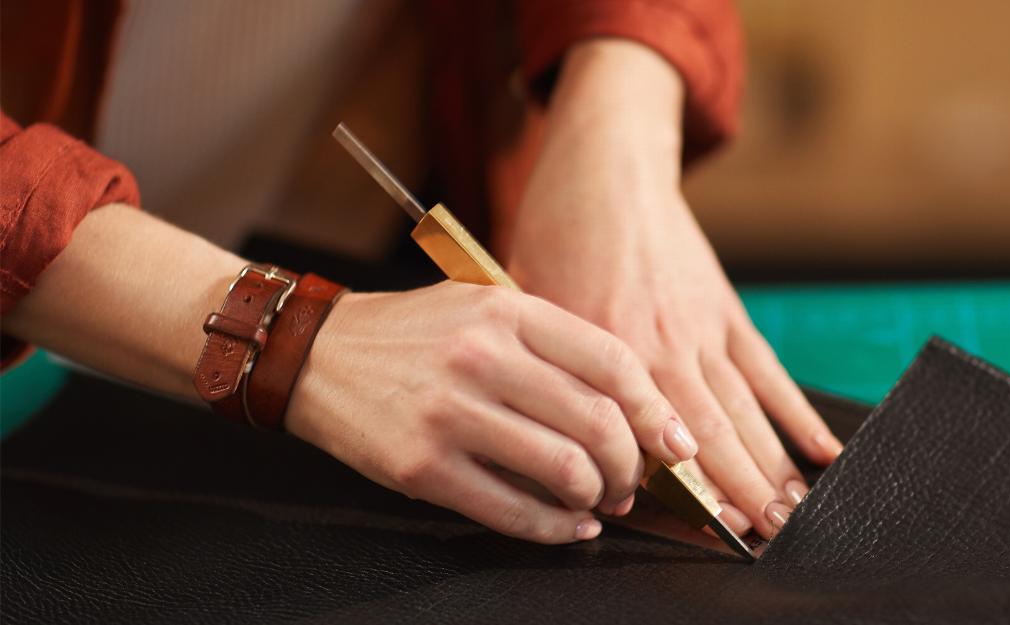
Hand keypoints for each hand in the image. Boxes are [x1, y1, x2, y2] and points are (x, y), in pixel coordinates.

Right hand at [285, 281, 698, 543]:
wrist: (315, 354)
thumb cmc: (414, 335)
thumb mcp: (483, 308)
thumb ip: (550, 345)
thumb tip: (630, 409)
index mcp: (507, 310)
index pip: (611, 362)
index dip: (657, 410)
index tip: (678, 441)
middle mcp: (483, 356)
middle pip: (598, 422)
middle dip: (632, 466)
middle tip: (632, 482)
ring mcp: (450, 412)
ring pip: (564, 469)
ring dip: (597, 498)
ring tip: (598, 501)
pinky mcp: (422, 465)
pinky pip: (512, 510)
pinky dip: (556, 528)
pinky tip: (570, 525)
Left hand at [508, 41, 842, 538]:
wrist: (607, 166)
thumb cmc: (558, 233)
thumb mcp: (529, 302)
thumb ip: (549, 370)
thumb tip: (558, 442)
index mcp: (608, 348)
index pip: (646, 436)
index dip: (678, 488)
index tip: (704, 530)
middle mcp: (661, 345)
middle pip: (708, 433)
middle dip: (739, 491)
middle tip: (765, 539)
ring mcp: (702, 328)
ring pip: (745, 410)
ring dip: (771, 465)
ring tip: (794, 512)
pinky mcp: (727, 310)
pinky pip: (768, 371)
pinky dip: (796, 411)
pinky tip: (820, 449)